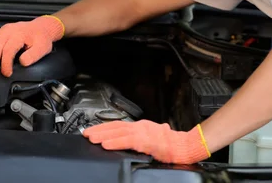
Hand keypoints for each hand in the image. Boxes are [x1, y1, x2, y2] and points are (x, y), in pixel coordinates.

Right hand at [0, 15, 64, 76]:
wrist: (41, 28)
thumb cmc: (40, 38)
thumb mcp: (42, 48)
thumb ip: (33, 55)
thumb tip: (23, 62)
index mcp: (20, 34)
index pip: (9, 49)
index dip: (6, 63)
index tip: (7, 73)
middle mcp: (9, 30)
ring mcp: (3, 30)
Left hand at [82, 120, 210, 163]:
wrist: (185, 146)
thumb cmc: (173, 143)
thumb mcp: (157, 135)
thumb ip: (148, 135)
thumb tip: (145, 135)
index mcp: (142, 126)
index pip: (119, 125)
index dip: (104, 127)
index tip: (93, 130)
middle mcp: (140, 126)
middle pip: (115, 126)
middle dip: (99, 129)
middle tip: (85, 133)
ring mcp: (142, 133)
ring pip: (118, 132)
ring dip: (103, 134)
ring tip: (91, 137)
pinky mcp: (145, 141)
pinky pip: (126, 141)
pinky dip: (114, 142)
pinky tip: (105, 144)